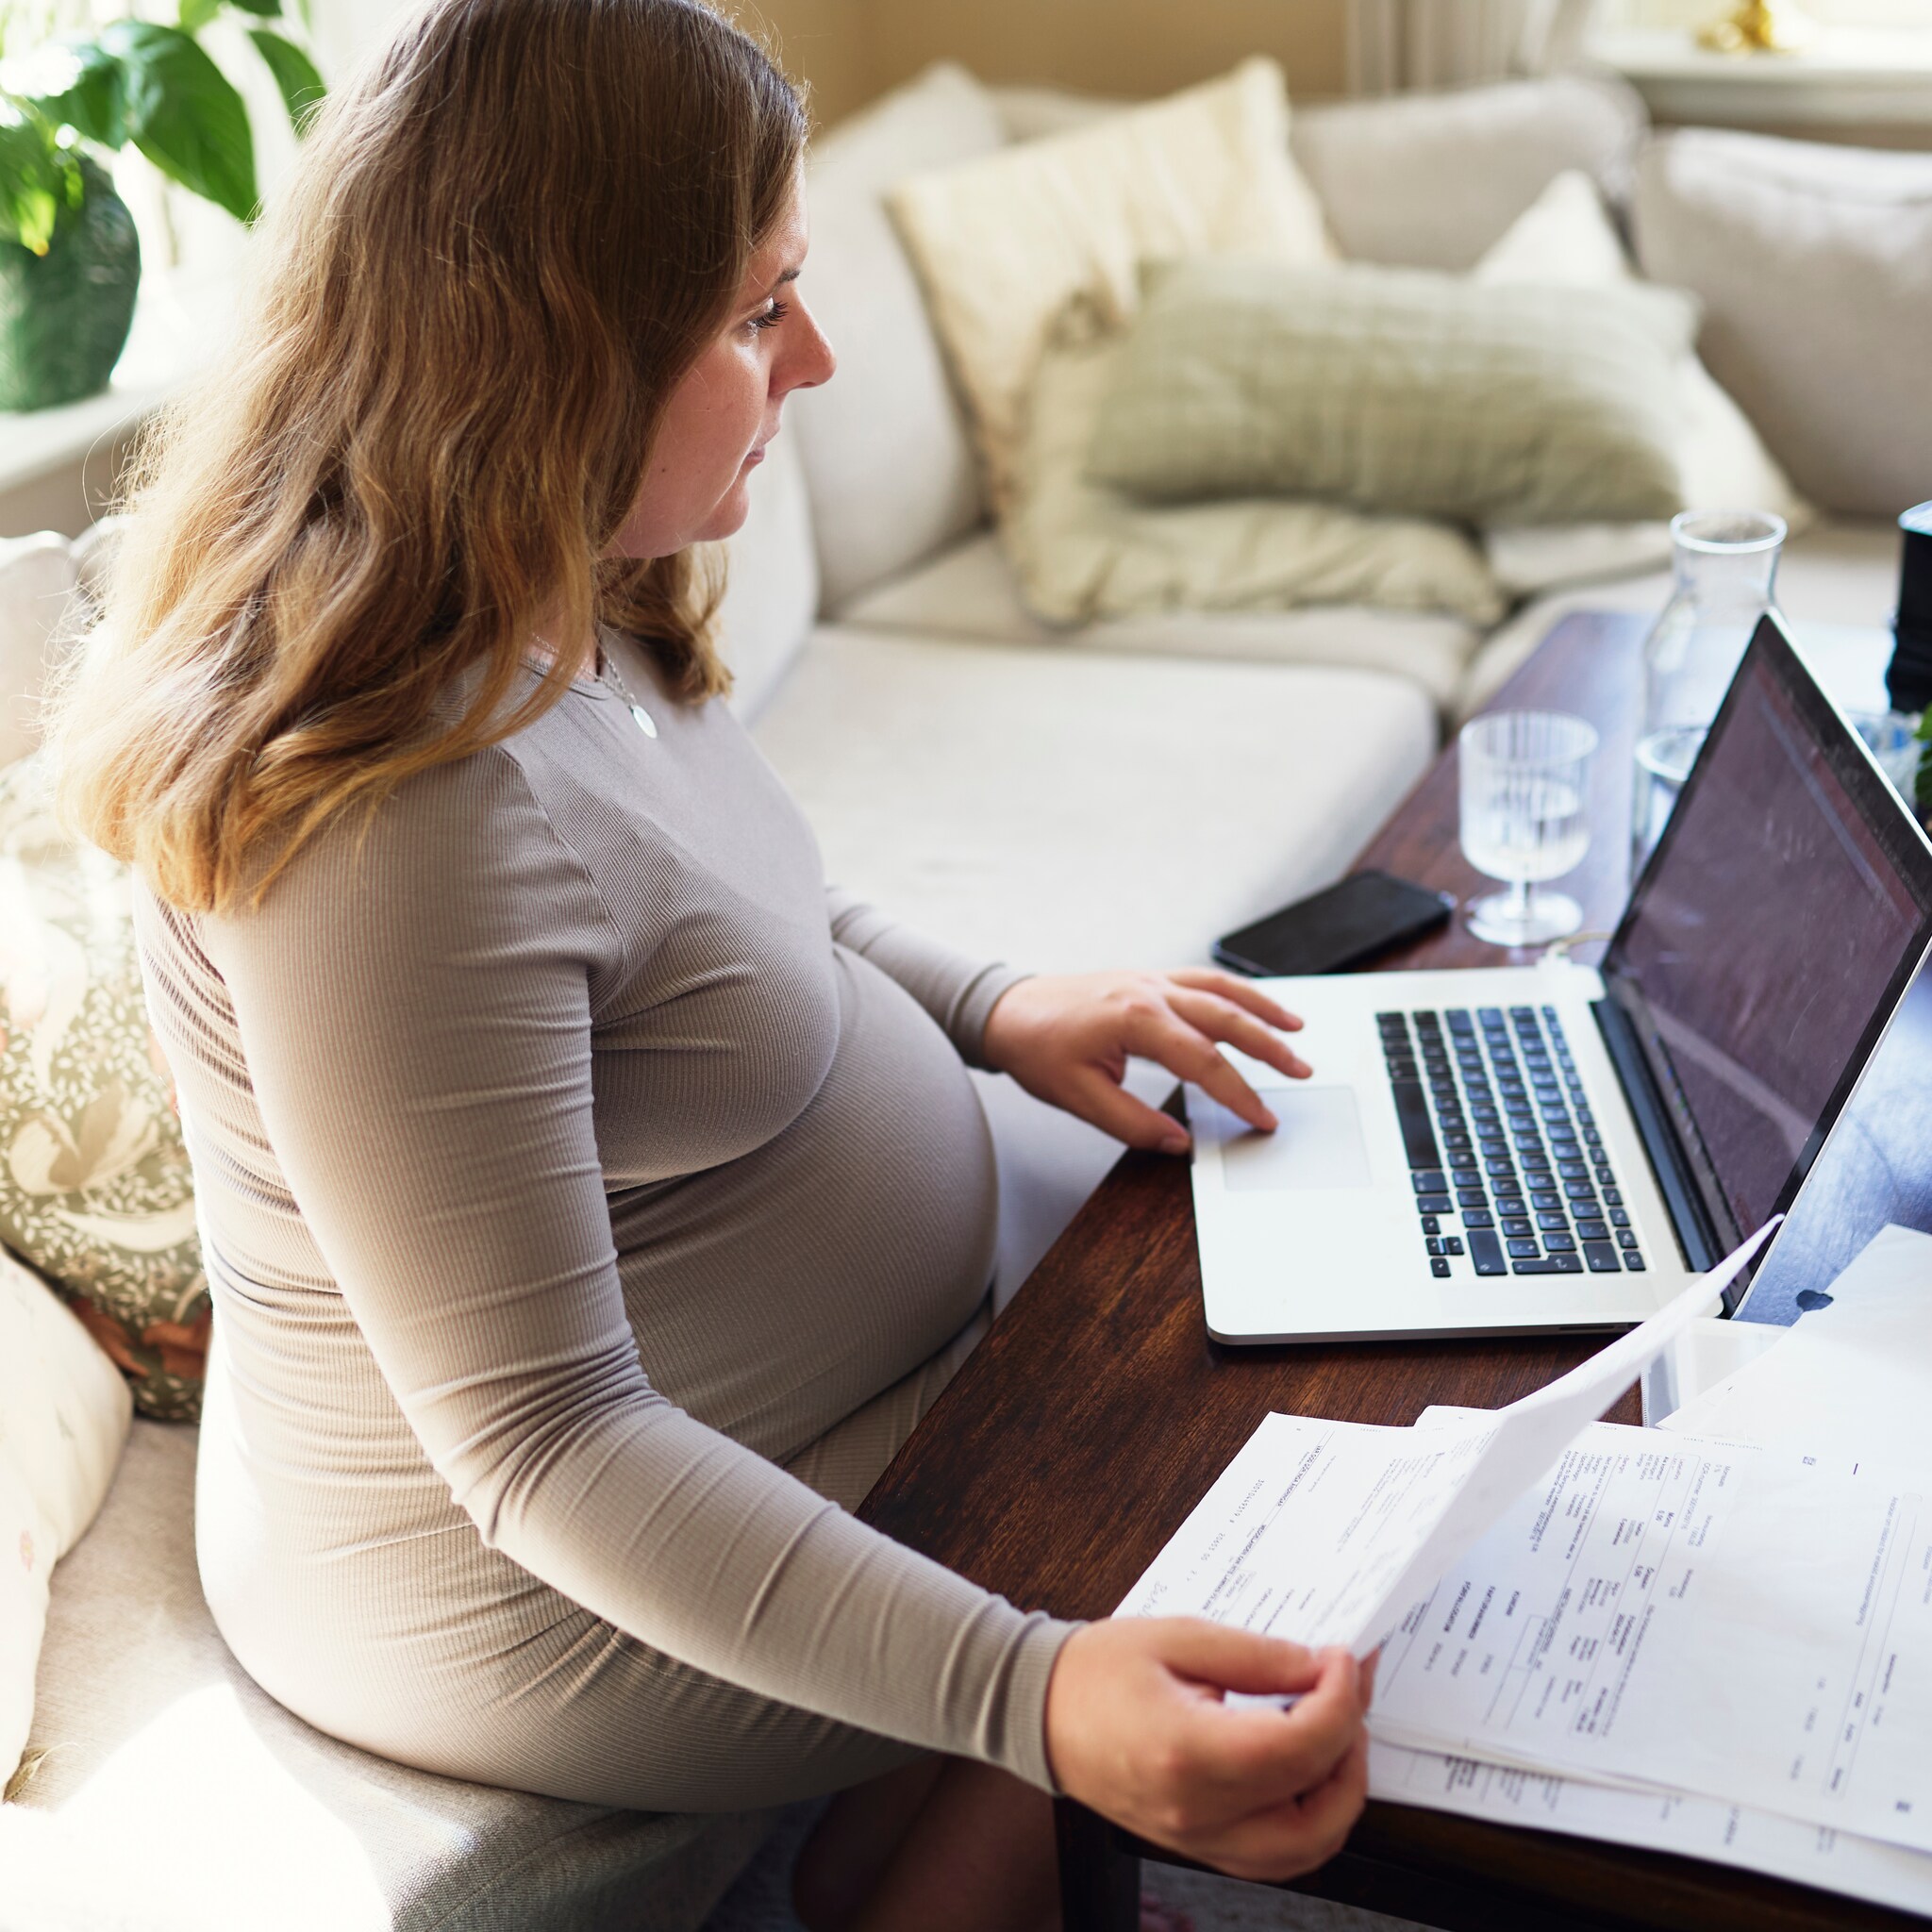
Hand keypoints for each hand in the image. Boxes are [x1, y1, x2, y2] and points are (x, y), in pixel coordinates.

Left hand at [980, 970, 1308, 1152]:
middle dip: (1269, 1047)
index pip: (1203, 1062)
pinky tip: (1254, 1006)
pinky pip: (1202, 980)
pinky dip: (1235, 992)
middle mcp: (1150, 992)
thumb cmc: (1038, 1049)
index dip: (1239, 1094)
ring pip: (1220, 990)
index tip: (1263, 1119)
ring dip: (1262, 1009)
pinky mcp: (1148, 979)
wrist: (1008, 1011)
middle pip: (1225, 1018)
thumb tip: (1181, 1143)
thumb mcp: (1079, 1098)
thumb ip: (1133, 1123)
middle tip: (1302, 1072)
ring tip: (1296, 1031)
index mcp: (1135, 1019)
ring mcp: (1151, 980)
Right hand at [1043, 1619, 1371, 1882]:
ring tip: (1333, 1733)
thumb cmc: (1093, 1671)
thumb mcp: (1178, 1638)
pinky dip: (1308, 1819)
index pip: (1301, 1746)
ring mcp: (1197, 1839)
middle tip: (1348, 1695)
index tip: (1343, 1660)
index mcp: (1190, 1753)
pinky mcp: (1196, 1845)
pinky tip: (1303, 1769)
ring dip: (1338, 1795)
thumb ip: (1257, 1656)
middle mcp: (1198, 1812)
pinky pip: (1275, 1856)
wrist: (1037, 1711)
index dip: (1341, 1699)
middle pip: (1318, 1815)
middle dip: (1351, 1751)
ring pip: (1306, 1849)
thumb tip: (1319, 1668)